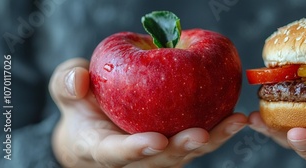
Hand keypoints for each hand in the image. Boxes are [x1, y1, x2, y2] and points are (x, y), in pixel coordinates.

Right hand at [50, 58, 246, 167]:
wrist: (95, 129)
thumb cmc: (81, 108)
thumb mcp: (66, 91)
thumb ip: (67, 84)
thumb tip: (80, 80)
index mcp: (103, 148)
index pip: (119, 154)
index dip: (137, 150)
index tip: (156, 141)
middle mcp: (136, 160)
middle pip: (163, 159)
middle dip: (183, 149)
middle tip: (201, 135)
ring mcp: (160, 156)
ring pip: (189, 153)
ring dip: (214, 139)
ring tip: (237, 121)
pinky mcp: (177, 147)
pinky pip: (201, 139)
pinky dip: (220, 129)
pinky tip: (239, 115)